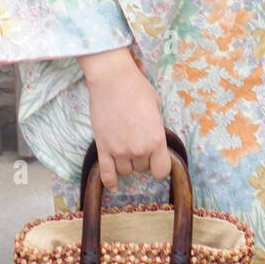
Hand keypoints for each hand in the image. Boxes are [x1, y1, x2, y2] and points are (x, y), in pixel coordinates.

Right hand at [78, 47, 170, 190]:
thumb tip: (152, 135)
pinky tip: (112, 184)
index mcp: (156, 139)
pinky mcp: (103, 148)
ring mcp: (119, 150)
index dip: (159, 165)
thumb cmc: (137, 88)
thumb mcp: (156, 106)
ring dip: (126, 164)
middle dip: (142, 159)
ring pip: (125, 171)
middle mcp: (139, 149)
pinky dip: (109, 181)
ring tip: (125, 150)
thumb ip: (156, 126)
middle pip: (142, 169)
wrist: (112, 79)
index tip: (156, 159)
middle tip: (138, 144)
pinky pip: (106, 174)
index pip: (162, 170)